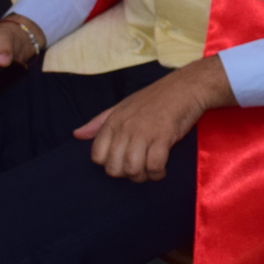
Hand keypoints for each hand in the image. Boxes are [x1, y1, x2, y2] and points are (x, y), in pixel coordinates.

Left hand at [73, 55, 234, 181]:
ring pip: (132, 169)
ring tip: (151, 170)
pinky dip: (157, 174)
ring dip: (142, 176)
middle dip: (126, 174)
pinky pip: (154, 167)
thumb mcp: (122, 106)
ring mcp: (143, 133)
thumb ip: (99, 122)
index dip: (110, 164)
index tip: (124, 160)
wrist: (187, 87)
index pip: (97, 156)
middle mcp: (125, 128)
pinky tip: (162, 170)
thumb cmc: (156, 97)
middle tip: (139, 167)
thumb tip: (77, 135)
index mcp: (113, 121)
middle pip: (114, 168)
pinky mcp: (163, 138)